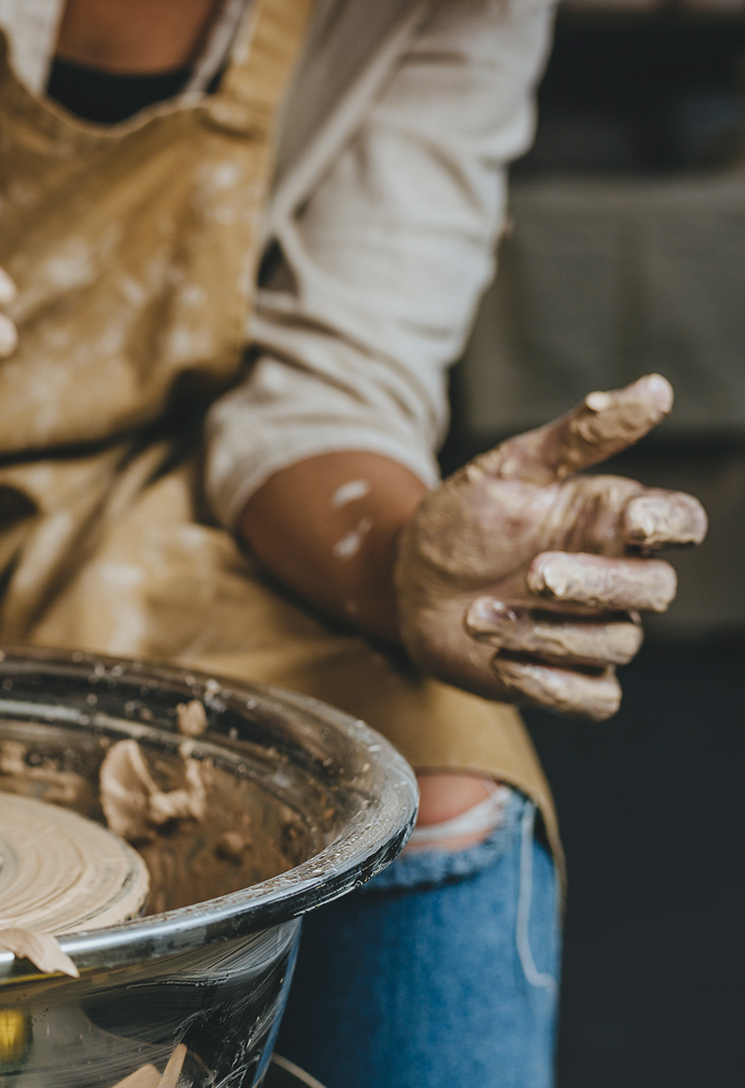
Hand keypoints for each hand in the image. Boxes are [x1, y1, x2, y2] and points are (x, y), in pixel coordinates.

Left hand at [396, 375, 706, 719]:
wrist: (407, 578)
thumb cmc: (465, 519)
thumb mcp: (510, 468)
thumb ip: (580, 435)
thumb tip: (656, 388)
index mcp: (612, 520)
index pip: (680, 522)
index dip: (670, 524)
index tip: (633, 521)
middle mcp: (616, 577)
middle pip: (655, 589)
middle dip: (597, 583)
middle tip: (536, 573)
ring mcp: (595, 631)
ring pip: (614, 643)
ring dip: (544, 632)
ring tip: (476, 615)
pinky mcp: (567, 679)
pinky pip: (594, 699)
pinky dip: (555, 685)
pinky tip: (505, 663)